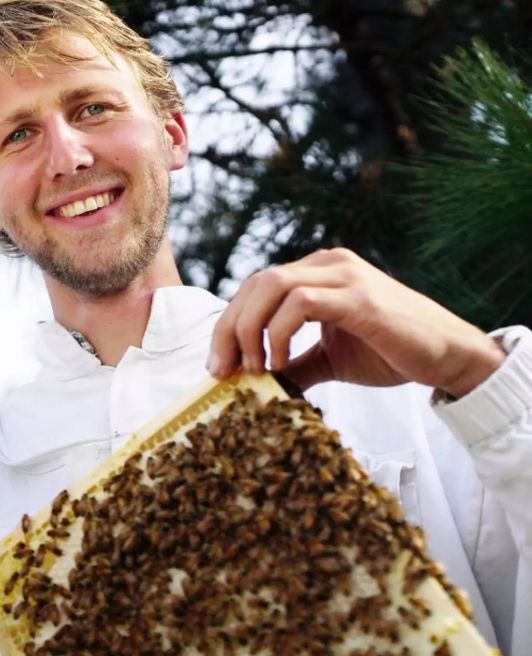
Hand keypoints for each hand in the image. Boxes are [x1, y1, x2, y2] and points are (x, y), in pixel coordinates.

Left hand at [207, 248, 504, 396]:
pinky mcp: (358, 297)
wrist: (448, 357)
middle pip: (255, 284)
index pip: (254, 288)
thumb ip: (292, 363)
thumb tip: (254, 383)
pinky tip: (278, 363)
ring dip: (249, 329)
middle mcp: (327, 264)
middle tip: (221, 370)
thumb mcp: (328, 358)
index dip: (228, 324)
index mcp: (317, 273)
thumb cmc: (390, 352)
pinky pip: (300, 302)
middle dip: (228, 328)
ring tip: (251, 369)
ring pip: (271, 285)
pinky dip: (278, 333)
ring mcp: (344, 276)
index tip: (217, 366)